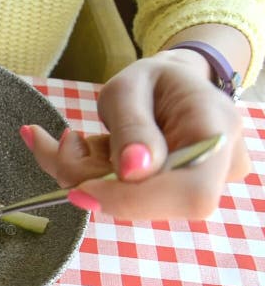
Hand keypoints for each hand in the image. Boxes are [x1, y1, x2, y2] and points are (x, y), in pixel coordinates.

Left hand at [20, 49, 249, 219]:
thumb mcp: (129, 88)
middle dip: (98, 183)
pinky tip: (84, 151)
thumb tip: (133, 172)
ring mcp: (197, 187)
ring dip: (90, 177)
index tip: (81, 189)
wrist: (168, 86)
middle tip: (67, 145)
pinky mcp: (168, 198)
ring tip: (76, 141)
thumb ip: (130, 127)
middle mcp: (218, 167)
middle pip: (155, 204)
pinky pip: (122, 200)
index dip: (134, 200)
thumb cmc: (152, 81)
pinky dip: (92, 179)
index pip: (190, 191)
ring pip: (131, 204)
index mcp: (217, 130)